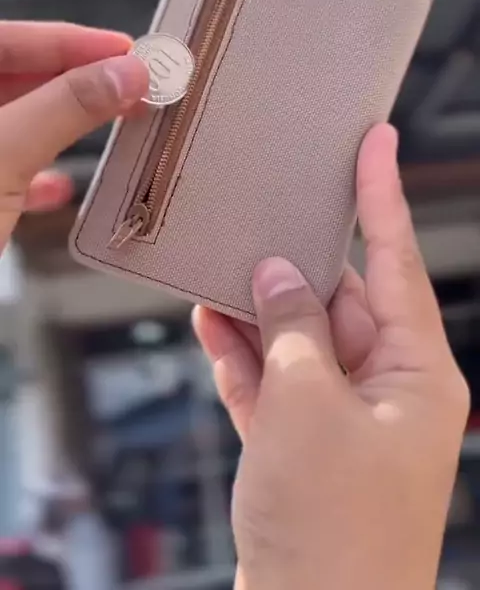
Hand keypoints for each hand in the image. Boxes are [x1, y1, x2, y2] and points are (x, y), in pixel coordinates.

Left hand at [0, 21, 148, 251]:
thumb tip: (121, 73)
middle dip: (71, 82)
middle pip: (9, 80)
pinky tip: (60, 189)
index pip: (2, 39)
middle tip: (128, 84)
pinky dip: (33, 177)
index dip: (65, 40)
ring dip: (61, 126)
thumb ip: (64, 107)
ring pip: (10, 126)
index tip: (121, 49)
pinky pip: (0, 173)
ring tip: (113, 123)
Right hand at [194, 124, 469, 589]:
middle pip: (339, 303)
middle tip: (260, 221)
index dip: (382, 197)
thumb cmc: (333, 531)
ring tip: (220, 270)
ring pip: (300, 342)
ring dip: (259, 312)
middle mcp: (388, 391)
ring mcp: (346, 421)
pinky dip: (245, 358)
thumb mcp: (306, 403)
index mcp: (416, 373)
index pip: (396, 263)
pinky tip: (212, 325)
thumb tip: (277, 277)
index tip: (376, 143)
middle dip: (296, 266)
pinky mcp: (308, 450)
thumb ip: (291, 328)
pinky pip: (276, 385)